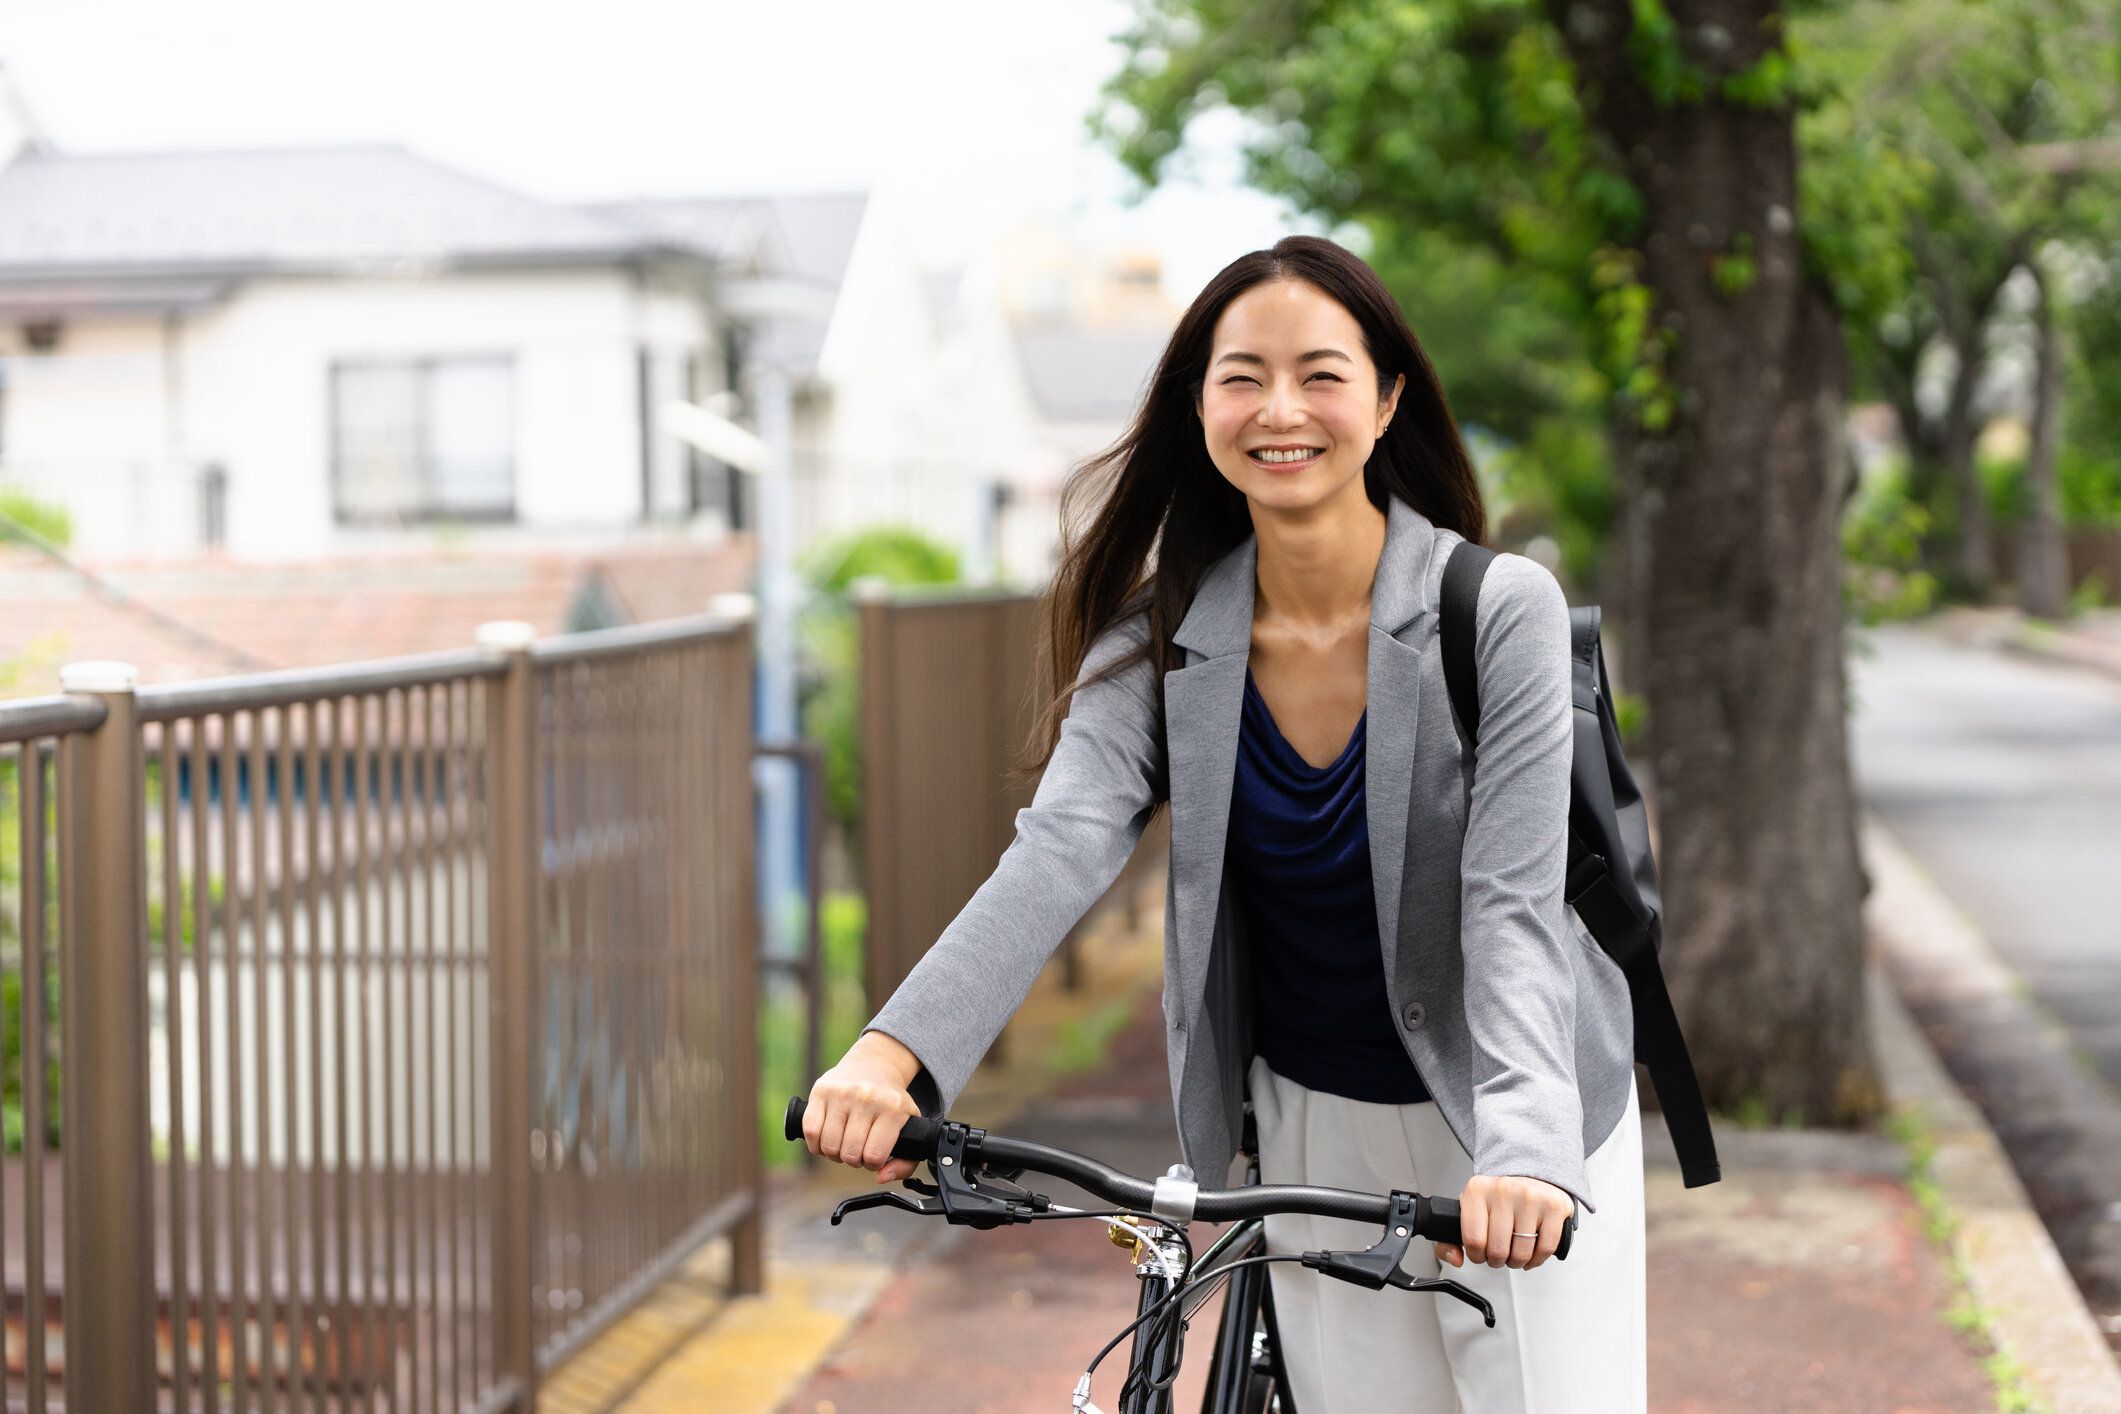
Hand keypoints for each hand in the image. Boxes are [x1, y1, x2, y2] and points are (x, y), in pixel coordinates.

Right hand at [802, 1031, 925, 1183]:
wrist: (874, 1065)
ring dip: (834, 1154)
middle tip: (857, 1149)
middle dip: (853, 1160)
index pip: (874, 1156)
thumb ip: (905, 1162)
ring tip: (843, 1144)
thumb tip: (880, 1177)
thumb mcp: (909, 1128)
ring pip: (829, 1146)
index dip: (872, 1164)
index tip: (873, 1155)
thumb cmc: (891, 1104)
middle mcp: (868, 1097)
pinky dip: (816, 1144)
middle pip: (850, 1154)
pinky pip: (810, 1130)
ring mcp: (843, 1092)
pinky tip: (826, 1140)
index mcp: (893, 1108)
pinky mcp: (821, 1090)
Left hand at [1434, 1174, 1573, 1271]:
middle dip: (1496, 1261)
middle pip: (1497, 1250)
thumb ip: (1449, 1237)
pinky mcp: (1553, 1206)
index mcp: (1476, 1190)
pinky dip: (1537, 1259)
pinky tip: (1531, 1253)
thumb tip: (1455, 1258)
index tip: (1480, 1253)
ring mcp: (1530, 1197)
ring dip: (1516, 1262)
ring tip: (1514, 1253)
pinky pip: (1545, 1249)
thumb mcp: (1469, 1209)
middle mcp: (1503, 1190)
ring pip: (1521, 1253)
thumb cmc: (1497, 1198)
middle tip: (1498, 1255)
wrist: (1529, 1174)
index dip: (1476, 1255)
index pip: (1473, 1240)